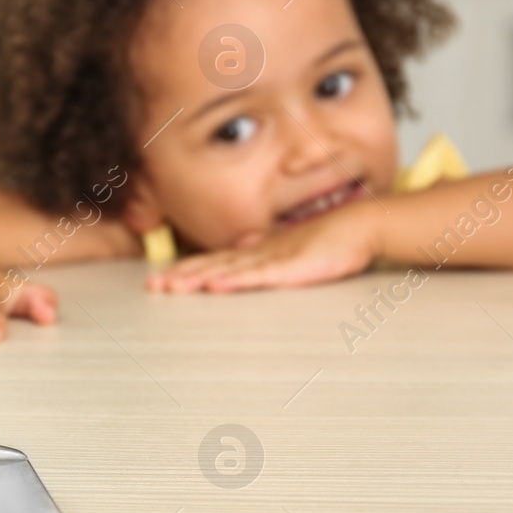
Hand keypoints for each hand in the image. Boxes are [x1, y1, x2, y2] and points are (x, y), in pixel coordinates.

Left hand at [144, 202, 381, 292]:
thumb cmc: (329, 239)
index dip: (186, 269)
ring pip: (228, 270)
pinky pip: (259, 275)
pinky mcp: (292, 267)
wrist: (359, 226)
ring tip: (172, 286)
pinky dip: (235, 280)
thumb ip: (266, 249)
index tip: (161, 278)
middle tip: (153, 285)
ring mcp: (274, 258)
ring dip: (198, 279)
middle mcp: (259, 252)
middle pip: (212, 265)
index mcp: (257, 250)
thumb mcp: (289, 247)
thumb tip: (244, 246)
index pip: (214, 261)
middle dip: (181, 275)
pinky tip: (216, 284)